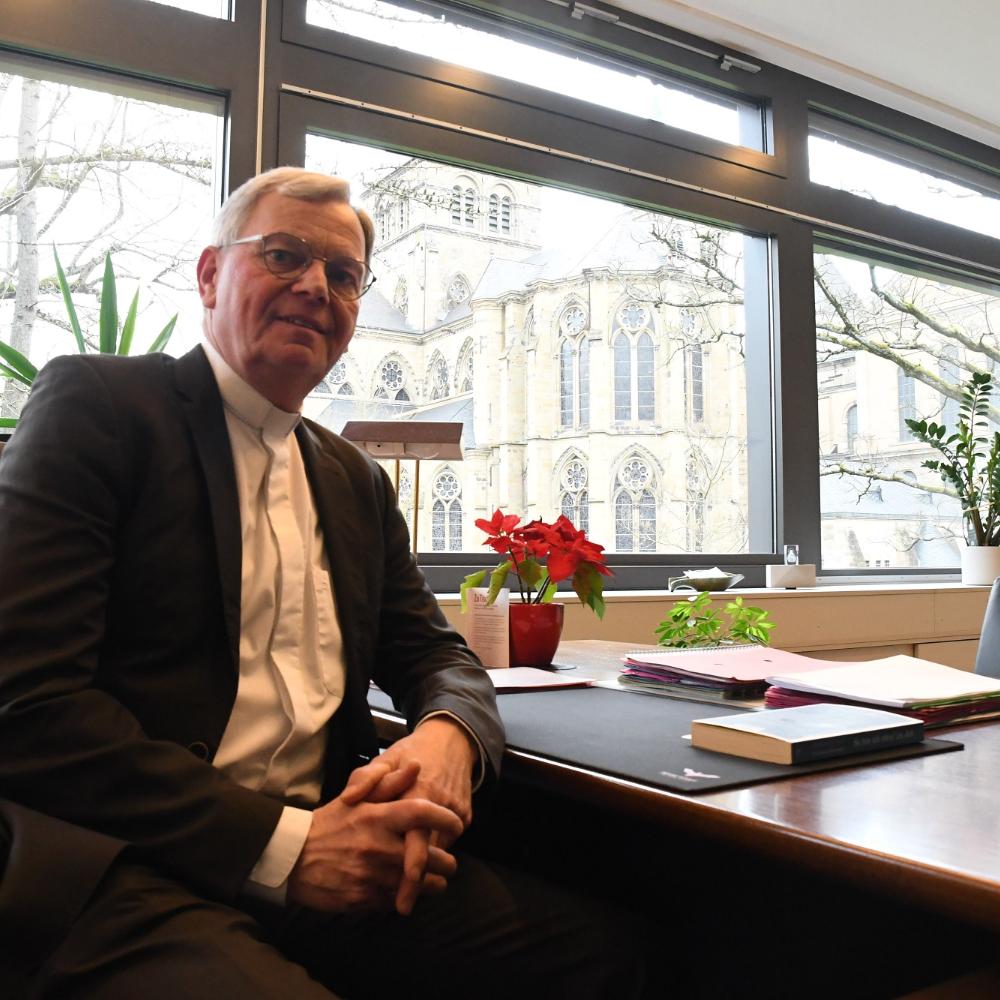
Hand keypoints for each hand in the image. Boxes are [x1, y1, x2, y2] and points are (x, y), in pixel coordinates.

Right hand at [286, 758, 462, 912]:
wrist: (292, 858)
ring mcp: (372, 875)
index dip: (445, 818)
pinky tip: (408, 891)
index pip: (422, 812)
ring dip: (433, 884)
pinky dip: (407, 897)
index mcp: (377, 817)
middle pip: (430, 856)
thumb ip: (389, 783)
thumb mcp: (356, 798)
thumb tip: (416, 766)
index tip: (457, 823)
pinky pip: (397, 900)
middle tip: (450, 862)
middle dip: (447, 862)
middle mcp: (378, 846)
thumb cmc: (329, 823)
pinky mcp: (364, 899)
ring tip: (437, 880)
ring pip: (419, 884)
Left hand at [367, 717, 477, 914]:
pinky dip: (435, 850)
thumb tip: (348, 799)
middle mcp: (440, 804)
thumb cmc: (411, 751)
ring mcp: (457, 810)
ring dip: (426, 868)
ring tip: (405, 889)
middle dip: (419, 883)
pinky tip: (422, 860)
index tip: (401, 892)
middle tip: (402, 907)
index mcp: (418, 790)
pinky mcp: (466, 814)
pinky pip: (448, 839)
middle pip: (432, 852)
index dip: (412, 867)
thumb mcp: (385, 757)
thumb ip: (365, 777)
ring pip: (441, 848)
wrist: (452, 739)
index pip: (417, 836)